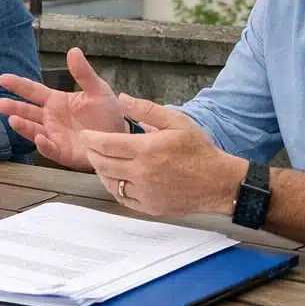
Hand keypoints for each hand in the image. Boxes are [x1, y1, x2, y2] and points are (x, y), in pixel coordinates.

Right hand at [0, 48, 124, 170]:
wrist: (120, 137)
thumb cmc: (107, 113)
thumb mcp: (97, 89)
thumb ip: (83, 73)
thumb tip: (73, 50)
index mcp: (56, 101)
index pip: (33, 91)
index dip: (18, 85)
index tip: (2, 78)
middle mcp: (51, 118)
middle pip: (28, 111)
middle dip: (14, 107)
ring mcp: (55, 136)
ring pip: (34, 130)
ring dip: (23, 126)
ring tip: (13, 119)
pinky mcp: (63, 152)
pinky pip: (50, 149)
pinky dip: (43, 144)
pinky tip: (38, 138)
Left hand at [81, 96, 245, 216]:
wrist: (219, 182)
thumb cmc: (199, 150)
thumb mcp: (176, 121)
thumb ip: (146, 109)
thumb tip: (122, 98)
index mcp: (147, 150)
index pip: (106, 144)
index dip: (91, 139)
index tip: (85, 135)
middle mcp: (143, 173)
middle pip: (103, 165)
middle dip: (92, 154)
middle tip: (89, 147)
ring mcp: (146, 193)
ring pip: (110, 183)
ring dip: (101, 172)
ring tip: (100, 161)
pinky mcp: (150, 207)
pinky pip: (123, 199)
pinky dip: (115, 188)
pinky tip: (116, 179)